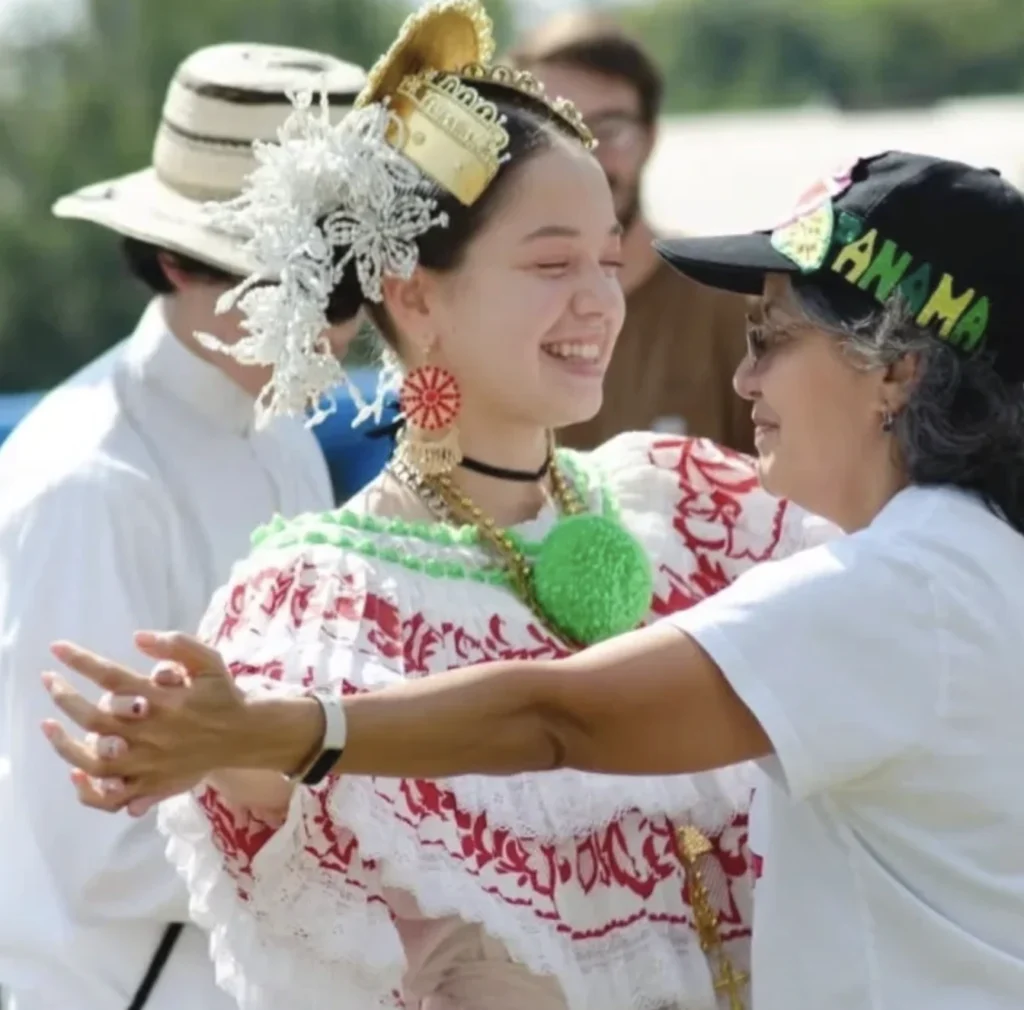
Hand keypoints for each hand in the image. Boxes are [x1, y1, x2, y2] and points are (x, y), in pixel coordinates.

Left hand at [42, 631, 249, 812]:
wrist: (245, 735)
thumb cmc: (222, 694)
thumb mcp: (209, 661)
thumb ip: (177, 645)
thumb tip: (138, 637)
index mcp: (165, 700)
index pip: (113, 678)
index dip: (82, 662)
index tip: (57, 648)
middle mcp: (154, 732)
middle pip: (97, 719)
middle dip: (66, 698)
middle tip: (49, 680)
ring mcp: (152, 762)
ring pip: (97, 760)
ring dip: (66, 744)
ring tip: (49, 726)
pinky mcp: (154, 784)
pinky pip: (114, 796)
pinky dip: (90, 790)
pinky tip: (74, 772)